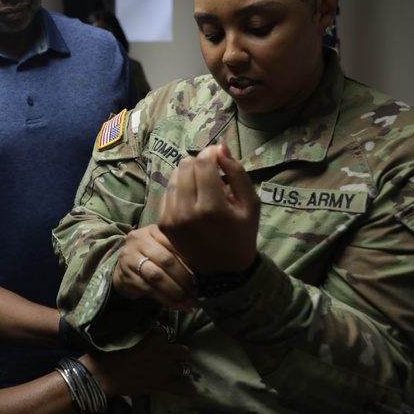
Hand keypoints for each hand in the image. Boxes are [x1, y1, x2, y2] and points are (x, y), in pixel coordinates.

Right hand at [81, 325, 195, 397]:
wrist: (105, 373)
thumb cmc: (111, 349)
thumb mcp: (125, 332)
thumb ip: (142, 328)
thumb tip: (154, 326)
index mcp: (157, 336)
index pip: (167, 332)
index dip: (161, 336)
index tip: (155, 337)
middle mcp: (166, 352)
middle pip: (182, 350)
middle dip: (176, 351)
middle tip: (166, 354)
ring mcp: (166, 370)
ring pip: (182, 368)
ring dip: (177, 368)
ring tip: (172, 369)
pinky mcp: (162, 385)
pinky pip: (180, 389)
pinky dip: (187, 390)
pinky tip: (193, 390)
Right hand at [112, 224, 197, 312]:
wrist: (124, 268)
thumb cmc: (151, 257)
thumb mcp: (164, 249)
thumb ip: (181, 255)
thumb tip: (205, 271)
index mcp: (152, 230)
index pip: (174, 242)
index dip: (191, 258)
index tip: (205, 273)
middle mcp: (138, 241)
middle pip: (166, 260)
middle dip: (185, 278)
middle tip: (199, 292)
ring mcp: (129, 258)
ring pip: (157, 276)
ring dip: (177, 292)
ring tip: (191, 302)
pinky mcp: (125, 276)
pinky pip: (150, 290)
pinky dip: (167, 300)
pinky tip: (179, 306)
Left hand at [157, 140, 259, 274]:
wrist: (224, 268)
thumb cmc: (242, 233)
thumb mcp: (251, 204)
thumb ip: (237, 172)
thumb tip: (220, 145)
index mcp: (212, 207)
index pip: (203, 163)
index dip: (211, 154)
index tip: (219, 158)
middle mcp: (187, 212)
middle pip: (186, 166)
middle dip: (200, 164)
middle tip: (212, 175)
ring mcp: (172, 218)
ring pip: (174, 176)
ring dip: (188, 175)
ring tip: (203, 187)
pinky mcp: (163, 222)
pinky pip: (167, 191)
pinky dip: (179, 188)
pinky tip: (192, 199)